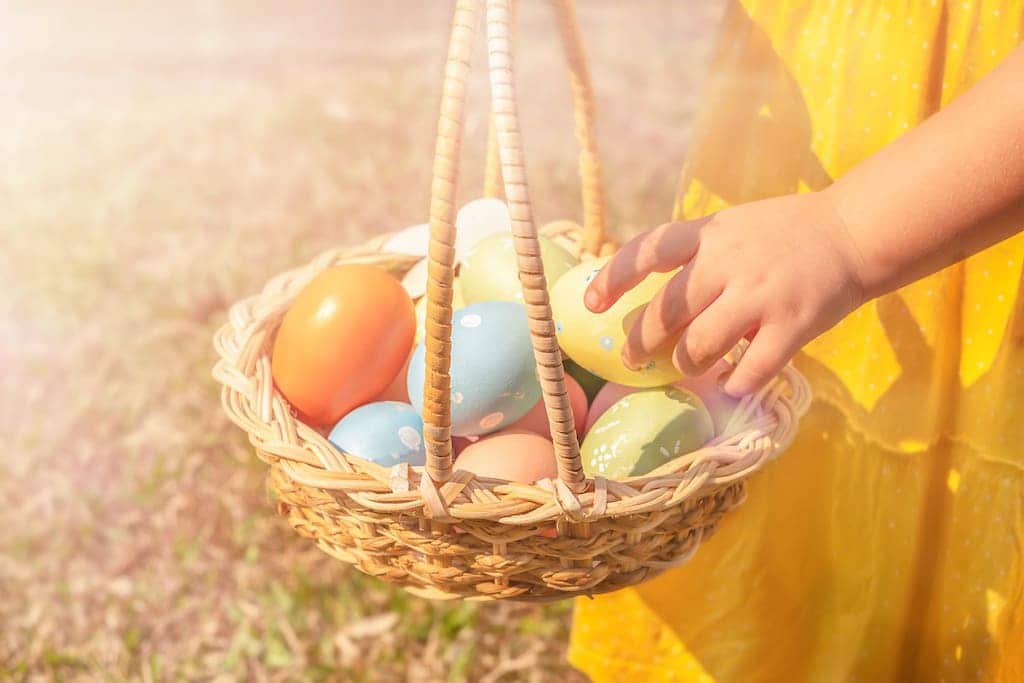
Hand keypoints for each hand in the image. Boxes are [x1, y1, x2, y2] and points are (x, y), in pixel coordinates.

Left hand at [584, 191, 866, 396]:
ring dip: (686, 365)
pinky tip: (732, 387)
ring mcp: (761, 294)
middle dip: (642, 343)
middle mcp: (729, 262)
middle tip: (634, 361)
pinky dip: (737, 385)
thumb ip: (694, 254)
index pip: (647, 251)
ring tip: (686, 369)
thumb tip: (645, 295)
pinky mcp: (794, 323)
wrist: (853, 231)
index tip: (590, 305)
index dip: (612, 278)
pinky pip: (753, 369)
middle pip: (666, 312)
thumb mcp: (730, 227)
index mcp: (708, 234)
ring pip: (700, 346)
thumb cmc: (783, 233)